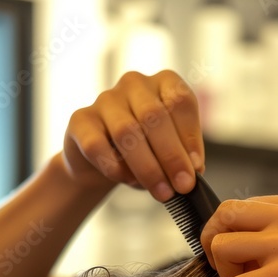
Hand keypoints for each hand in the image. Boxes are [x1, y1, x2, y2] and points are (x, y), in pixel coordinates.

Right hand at [61, 70, 204, 199]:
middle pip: (153, 116)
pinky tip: (126, 180)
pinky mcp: (81, 120)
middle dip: (171, 156)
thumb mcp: (171, 152)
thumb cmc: (145, 154)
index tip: (196, 168)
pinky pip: (97, 145)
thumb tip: (193, 169)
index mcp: (163, 84)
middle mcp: (134, 84)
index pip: (180, 101)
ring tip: (161, 192)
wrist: (102, 163)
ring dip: (147, 167)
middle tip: (181, 186)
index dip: (189, 136)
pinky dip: (114, 167)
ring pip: (126, 131)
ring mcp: (105, 99)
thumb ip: (184, 156)